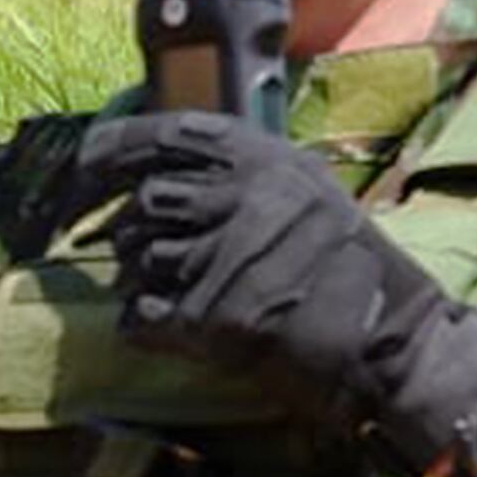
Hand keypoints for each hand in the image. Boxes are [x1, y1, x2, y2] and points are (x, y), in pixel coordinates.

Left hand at [65, 111, 476, 476]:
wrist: (392, 342)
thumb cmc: (344, 274)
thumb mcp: (302, 196)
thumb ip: (237, 179)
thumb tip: (146, 180)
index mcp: (269, 158)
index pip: (169, 134)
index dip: (114, 150)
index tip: (83, 168)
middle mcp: (251, 193)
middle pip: (148, 202)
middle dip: (135, 234)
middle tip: (148, 258)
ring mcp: (235, 252)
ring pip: (143, 261)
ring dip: (149, 284)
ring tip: (191, 299)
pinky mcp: (221, 311)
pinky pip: (145, 316)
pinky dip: (149, 328)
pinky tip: (176, 331)